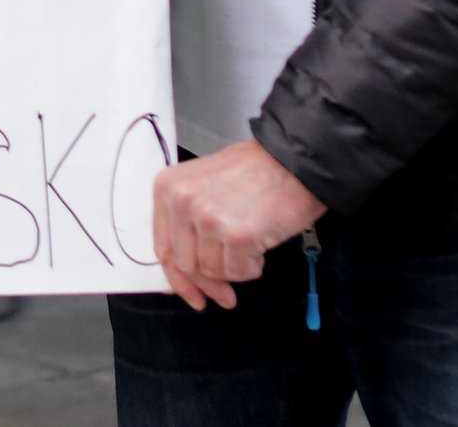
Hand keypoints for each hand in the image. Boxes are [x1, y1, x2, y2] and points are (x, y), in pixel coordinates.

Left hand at [152, 140, 324, 310]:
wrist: (295, 162)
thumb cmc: (256, 171)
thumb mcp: (205, 186)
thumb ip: (187, 223)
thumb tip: (181, 274)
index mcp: (168, 187)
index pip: (162, 247)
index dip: (177, 279)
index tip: (192, 295)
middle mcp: (182, 201)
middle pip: (186, 264)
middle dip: (208, 283)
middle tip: (226, 294)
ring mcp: (208, 218)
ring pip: (212, 271)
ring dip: (233, 270)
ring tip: (250, 247)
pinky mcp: (237, 235)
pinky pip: (238, 272)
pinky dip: (252, 268)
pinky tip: (261, 248)